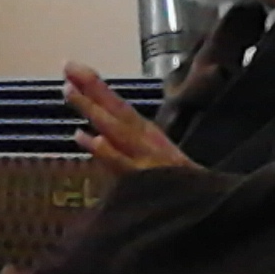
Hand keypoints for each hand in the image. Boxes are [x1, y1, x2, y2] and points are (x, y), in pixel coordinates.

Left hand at [64, 62, 195, 174]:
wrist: (206, 206)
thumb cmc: (178, 185)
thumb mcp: (155, 159)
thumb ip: (122, 149)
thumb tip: (95, 138)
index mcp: (147, 135)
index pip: (117, 106)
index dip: (94, 86)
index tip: (71, 67)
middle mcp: (145, 142)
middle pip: (115, 111)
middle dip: (91, 89)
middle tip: (68, 66)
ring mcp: (146, 160)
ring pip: (115, 131)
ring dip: (93, 110)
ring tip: (69, 91)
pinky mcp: (147, 182)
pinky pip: (123, 165)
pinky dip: (107, 152)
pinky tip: (88, 138)